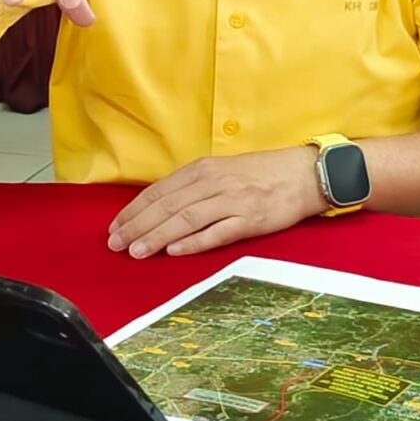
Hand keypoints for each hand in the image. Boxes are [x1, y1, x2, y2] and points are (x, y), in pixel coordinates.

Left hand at [107, 149, 324, 257]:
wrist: (304, 174)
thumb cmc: (261, 174)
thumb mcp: (222, 171)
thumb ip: (193, 187)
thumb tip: (159, 207)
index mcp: (203, 169)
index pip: (159, 191)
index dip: (134, 210)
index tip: (115, 227)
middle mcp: (214, 182)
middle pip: (167, 206)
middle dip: (137, 226)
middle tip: (116, 244)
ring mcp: (232, 200)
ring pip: (186, 219)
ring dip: (158, 236)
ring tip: (137, 251)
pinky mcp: (250, 219)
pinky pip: (217, 232)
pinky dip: (194, 242)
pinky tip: (175, 251)